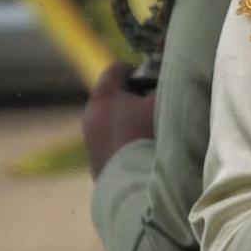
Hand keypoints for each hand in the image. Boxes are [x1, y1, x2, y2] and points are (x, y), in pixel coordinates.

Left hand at [81, 62, 155, 178]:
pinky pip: (108, 140)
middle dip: (130, 97)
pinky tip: (138, 149)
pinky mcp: (93, 157)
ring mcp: (89, 137)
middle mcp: (90, 112)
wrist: (131, 182)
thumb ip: (161, 90)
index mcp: (104, 94)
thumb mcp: (160, 106)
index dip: (134, 68)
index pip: (115, 69)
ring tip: (147, 129)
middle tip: (151, 103)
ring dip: (125, 120)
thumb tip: (161, 86)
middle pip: (110, 95)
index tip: (149, 76)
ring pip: (108, 119)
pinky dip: (121, 139)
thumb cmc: (146, 136)